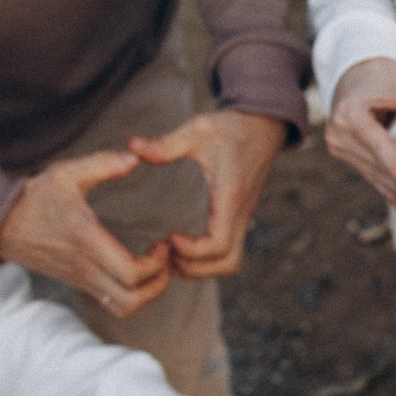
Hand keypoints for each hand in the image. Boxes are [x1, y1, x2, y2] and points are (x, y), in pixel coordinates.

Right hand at [0, 149, 172, 317]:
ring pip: (123, 307)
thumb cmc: (35, 198)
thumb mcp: (67, 173)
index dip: (156, 265)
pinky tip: (139, 272)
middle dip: (159, 285)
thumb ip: (103, 164)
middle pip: (131, 300)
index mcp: (85, 241)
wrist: (1, 224)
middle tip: (166, 260)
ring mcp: (81, 280)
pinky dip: (133, 295)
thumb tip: (135, 157)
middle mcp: (84, 267)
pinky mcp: (79, 284)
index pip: (130, 274)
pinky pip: (113, 303)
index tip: (163, 244)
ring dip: (147, 294)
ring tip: (155, 268)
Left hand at [126, 110, 288, 279]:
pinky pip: (228, 254)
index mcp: (230, 196)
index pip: (218, 244)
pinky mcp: (239, 220)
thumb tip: (132, 145)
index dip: (192, 250)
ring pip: (230, 263)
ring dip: (201, 268)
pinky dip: (207, 261)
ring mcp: (242, 219)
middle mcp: (241, 213)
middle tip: (165, 252)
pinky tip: (181, 247)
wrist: (263, 128)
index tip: (168, 236)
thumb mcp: (198, 129)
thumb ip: (166, 143)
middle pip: (227, 263)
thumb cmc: (231, 128)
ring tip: (170, 253)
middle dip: (195, 267)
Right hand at [323, 57, 395, 200]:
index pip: (377, 143)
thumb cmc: (382, 76)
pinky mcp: (342, 153)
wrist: (355, 76)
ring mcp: (337, 145)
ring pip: (372, 173)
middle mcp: (337, 132)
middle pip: (375, 163)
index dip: (395, 166)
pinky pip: (369, 172)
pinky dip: (388, 184)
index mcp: (349, 111)